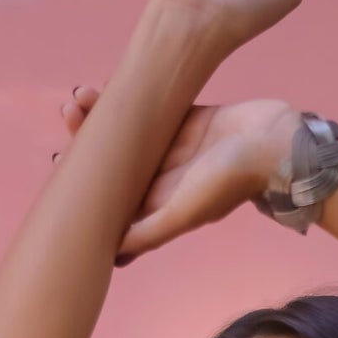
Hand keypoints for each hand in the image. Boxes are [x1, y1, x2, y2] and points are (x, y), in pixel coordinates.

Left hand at [55, 87, 301, 261]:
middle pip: (111, 163)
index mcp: (154, 205)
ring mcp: (169, 150)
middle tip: (68, 115)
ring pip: (123, 133)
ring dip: (100, 115)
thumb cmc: (235, 182)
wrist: (279, 145)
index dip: (80, 183)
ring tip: (80, 95)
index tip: (58, 160)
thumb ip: (150, 230)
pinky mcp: (182, 121)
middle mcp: (159, 180)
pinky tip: (104, 85)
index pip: (108, 200)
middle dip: (84, 139)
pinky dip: (124, 97)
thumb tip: (111, 252)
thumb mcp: (187, 210)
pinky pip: (145, 108)